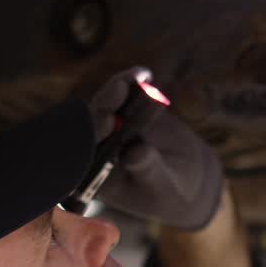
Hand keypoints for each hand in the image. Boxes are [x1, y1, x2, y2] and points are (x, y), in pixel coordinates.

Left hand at [88, 68, 223, 230]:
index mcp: (93, 173)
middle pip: (91, 123)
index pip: (83, 152)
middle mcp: (95, 148)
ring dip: (117, 88)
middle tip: (120, 90)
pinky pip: (122, 94)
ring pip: (105, 104)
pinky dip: (131, 83)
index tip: (109, 120)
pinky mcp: (122, 110)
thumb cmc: (167, 192)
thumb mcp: (160, 186)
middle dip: (104, 105)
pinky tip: (143, 74)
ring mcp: (108, 127)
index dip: (93, 133)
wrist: (182, 176)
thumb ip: (147, 170)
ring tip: (136, 77)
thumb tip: (135, 153)